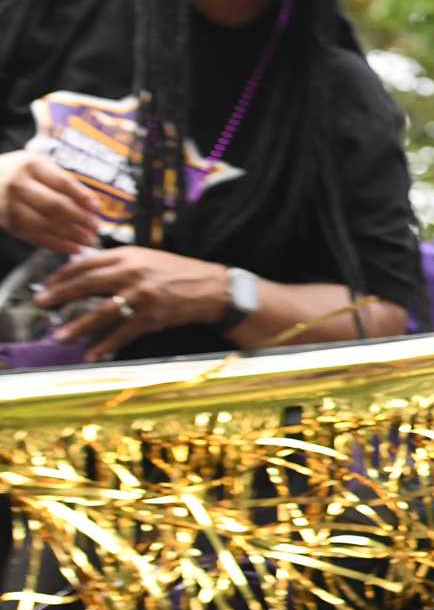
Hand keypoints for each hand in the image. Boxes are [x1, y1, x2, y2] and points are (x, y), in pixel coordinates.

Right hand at [0, 151, 99, 253]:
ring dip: (70, 235)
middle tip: (96, 228)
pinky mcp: (6, 223)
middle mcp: (18, 184)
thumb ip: (64, 182)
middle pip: (54, 205)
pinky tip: (74, 248)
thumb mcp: (40, 167)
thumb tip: (93, 205)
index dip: (83, 197)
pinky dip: (56, 245)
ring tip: (89, 241)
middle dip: (80, 219)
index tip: (97, 208)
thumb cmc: (21, 173)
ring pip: (44, 224)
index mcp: (32, 165)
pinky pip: (34, 237)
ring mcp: (9, 205)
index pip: (62, 183)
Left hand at [40, 247, 227, 359]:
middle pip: (87, 284)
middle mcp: (133, 273)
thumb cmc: (180, 272)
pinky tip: (93, 353)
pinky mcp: (152, 317)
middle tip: (42, 303)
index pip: (87, 262)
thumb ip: (120, 262)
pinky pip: (123, 333)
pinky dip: (106, 345)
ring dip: (78, 327)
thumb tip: (86, 272)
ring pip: (101, 313)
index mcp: (130, 256)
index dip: (64, 273)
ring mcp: (142, 296)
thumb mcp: (148, 258)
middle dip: (60, 295)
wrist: (214, 288)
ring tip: (60, 336)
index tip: (49, 283)